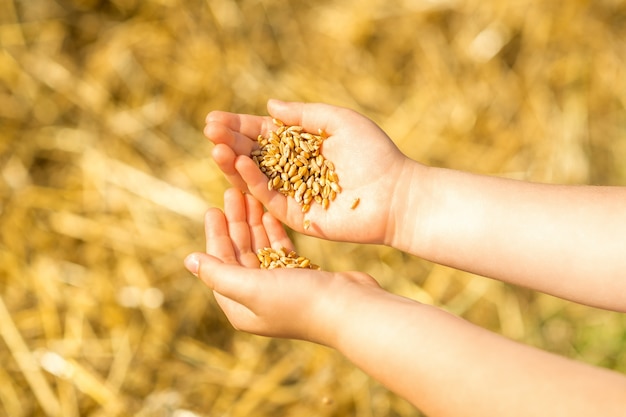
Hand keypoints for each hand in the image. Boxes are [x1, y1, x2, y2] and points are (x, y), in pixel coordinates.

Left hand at [184, 188, 380, 345]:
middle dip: (234, 223)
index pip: (219, 265)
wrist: (349, 308)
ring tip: (249, 195)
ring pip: (259, 249)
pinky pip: (279, 250)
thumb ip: (218, 273)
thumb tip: (188, 261)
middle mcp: (257, 299)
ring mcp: (280, 288)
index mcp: (240, 307)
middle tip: (232, 192)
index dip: (215, 236)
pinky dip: (273, 232)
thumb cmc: (299, 300)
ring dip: (252, 223)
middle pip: (238, 254)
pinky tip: (269, 212)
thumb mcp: (251, 287)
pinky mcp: (300, 277)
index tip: (213, 208)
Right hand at [204, 100, 417, 244]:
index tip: (214, 119)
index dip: (240, 127)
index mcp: (303, 147)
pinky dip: (252, 182)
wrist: (396, 193)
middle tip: (209, 130)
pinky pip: (268, 197)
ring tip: (216, 147)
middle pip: (254, 156)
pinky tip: (240, 164)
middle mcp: (294, 170)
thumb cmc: (374, 154)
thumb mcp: (339, 121)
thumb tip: (269, 105)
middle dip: (230, 142)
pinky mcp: (296, 216)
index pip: (264, 135)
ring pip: (254, 178)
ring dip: (233, 162)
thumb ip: (304, 114)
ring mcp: (293, 194)